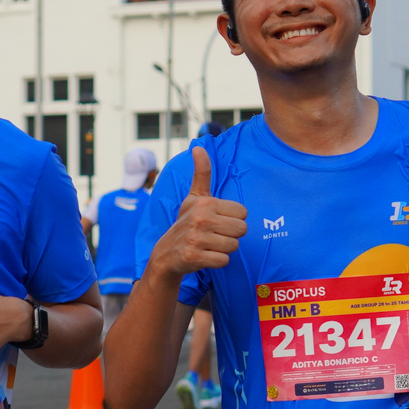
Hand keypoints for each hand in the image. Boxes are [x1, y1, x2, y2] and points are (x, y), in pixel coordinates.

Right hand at [148, 148, 245, 280]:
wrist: (165, 254)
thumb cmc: (186, 222)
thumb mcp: (194, 197)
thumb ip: (201, 173)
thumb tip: (198, 147)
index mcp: (205, 203)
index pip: (243, 213)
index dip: (233, 219)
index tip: (217, 222)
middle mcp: (201, 219)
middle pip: (242, 230)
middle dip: (231, 235)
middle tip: (214, 235)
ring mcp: (196, 238)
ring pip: (233, 246)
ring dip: (224, 249)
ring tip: (209, 245)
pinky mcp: (194, 256)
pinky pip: (224, 261)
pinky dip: (217, 261)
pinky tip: (204, 256)